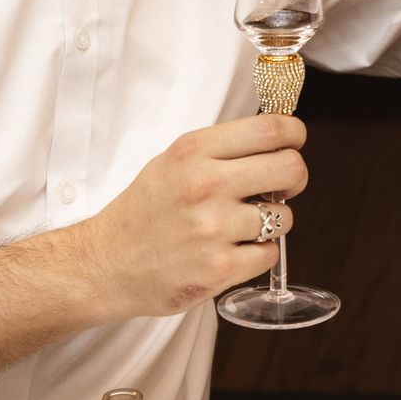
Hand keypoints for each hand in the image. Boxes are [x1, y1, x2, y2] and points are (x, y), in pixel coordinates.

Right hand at [83, 114, 306, 320]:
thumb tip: (279, 142)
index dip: (295, 135)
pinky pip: (270, 254)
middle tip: (281, 186)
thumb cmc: (145, 211)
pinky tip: (233, 250)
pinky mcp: (219, 269)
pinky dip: (258, 253)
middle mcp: (205, 185)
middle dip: (295, 178)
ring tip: (242, 226)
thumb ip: (222, 150)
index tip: (294, 143)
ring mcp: (214, 229)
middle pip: (291, 169)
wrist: (106, 264)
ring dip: (273, 222)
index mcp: (193, 151)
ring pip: (285, 217)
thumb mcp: (173, 161)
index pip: (271, 130)